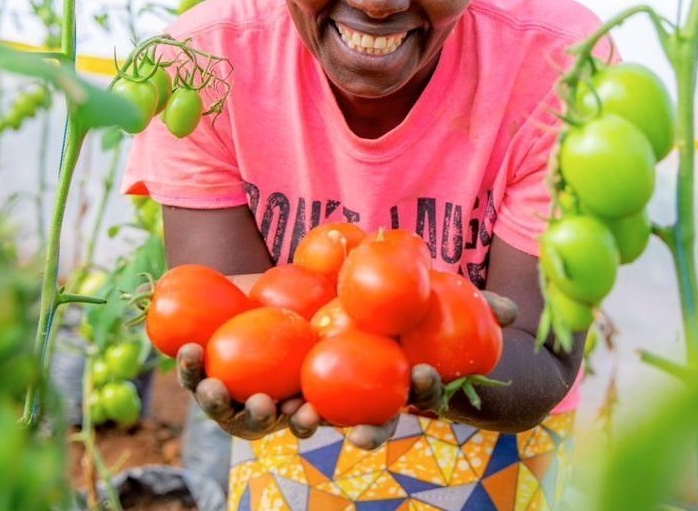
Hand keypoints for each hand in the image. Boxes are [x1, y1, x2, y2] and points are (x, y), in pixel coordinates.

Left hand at [176, 289, 517, 447]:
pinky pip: (210, 372)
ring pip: (253, 410)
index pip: (374, 412)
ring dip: (240, 409)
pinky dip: (194, 367)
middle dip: (308, 426)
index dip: (381, 417)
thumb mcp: (415, 289)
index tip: (374, 407)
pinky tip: (181, 351)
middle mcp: (311, 395)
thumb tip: (516, 315)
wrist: (299, 271)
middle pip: (311, 422)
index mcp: (353, 388)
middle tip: (302, 421)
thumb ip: (460, 303)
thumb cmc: (370, 288)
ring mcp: (268, 381)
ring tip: (231, 396)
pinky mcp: (231, 360)